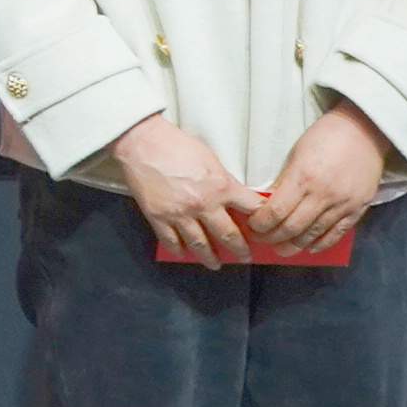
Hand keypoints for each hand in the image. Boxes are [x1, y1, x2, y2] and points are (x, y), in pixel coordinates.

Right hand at [105, 115, 255, 266]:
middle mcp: (203, 205)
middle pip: (228, 236)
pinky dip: (179, 250)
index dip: (261, 220)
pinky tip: (184, 253)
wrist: (143, 143)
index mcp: (221, 187)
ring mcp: (180, 214)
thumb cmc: (177, 145)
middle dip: (240, 250)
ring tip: (216, 264)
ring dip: (211, 257)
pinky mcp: (158, 217)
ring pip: (200, 244)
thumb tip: (234, 196)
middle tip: (245, 257)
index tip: (263, 229)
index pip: (251, 209)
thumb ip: (224, 181)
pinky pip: (171, 241)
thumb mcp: (211, 159)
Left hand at [242, 102, 389, 256]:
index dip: (260, 224)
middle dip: (272, 238)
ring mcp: (343, 204)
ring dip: (293, 245)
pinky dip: (320, 244)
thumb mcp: (296, 153)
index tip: (253, 227)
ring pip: (312, 235)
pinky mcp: (358, 209)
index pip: (275, 211)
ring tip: (281, 248)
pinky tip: (308, 247)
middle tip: (262, 239)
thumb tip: (268, 204)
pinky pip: (336, 234)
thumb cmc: (325, 136)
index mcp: (303, 177)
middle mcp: (323, 194)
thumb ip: (285, 181)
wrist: (364, 130)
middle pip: (291, 228)